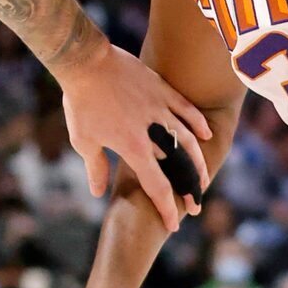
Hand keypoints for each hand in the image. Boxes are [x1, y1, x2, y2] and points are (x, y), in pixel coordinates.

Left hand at [60, 43, 212, 233]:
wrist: (87, 63)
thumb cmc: (81, 104)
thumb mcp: (83, 141)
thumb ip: (96, 167)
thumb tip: (98, 192)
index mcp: (133, 148)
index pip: (157, 185)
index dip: (167, 208)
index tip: (175, 224)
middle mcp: (153, 131)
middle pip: (180, 165)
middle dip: (190, 189)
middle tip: (195, 205)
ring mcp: (160, 109)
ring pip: (188, 139)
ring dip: (199, 161)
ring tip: (203, 177)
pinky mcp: (162, 90)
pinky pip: (186, 108)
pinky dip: (197, 122)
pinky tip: (205, 134)